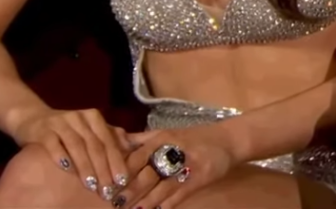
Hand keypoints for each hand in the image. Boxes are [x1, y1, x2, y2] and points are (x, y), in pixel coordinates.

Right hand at [12, 108, 132, 198]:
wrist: (32, 119)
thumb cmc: (67, 131)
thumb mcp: (90, 133)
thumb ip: (111, 139)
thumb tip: (138, 149)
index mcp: (94, 118)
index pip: (109, 141)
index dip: (117, 161)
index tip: (123, 181)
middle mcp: (79, 117)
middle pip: (95, 144)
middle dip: (103, 168)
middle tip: (108, 189)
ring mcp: (60, 122)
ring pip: (76, 145)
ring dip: (84, 165)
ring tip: (90, 184)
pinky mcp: (42, 129)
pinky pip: (53, 143)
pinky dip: (60, 155)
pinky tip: (65, 168)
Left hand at [114, 125, 235, 208]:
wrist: (229, 140)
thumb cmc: (195, 137)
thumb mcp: (168, 133)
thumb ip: (142, 140)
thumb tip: (115, 141)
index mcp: (162, 138)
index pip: (135, 157)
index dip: (119, 173)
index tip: (106, 185)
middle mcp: (173, 151)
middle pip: (146, 175)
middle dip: (129, 191)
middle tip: (114, 203)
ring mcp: (187, 166)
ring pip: (160, 189)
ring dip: (145, 202)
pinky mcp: (199, 179)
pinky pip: (178, 196)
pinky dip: (165, 206)